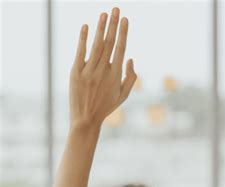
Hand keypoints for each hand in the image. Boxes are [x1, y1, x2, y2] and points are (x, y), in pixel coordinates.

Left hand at [69, 7, 135, 129]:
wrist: (86, 119)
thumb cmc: (106, 106)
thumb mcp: (124, 95)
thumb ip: (130, 77)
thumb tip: (130, 58)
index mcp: (116, 75)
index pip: (120, 48)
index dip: (123, 33)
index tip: (125, 20)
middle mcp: (103, 71)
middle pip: (109, 43)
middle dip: (113, 25)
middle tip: (116, 9)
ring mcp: (88, 71)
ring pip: (96, 45)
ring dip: (100, 28)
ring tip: (104, 14)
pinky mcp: (75, 72)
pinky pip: (80, 52)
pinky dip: (83, 39)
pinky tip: (86, 26)